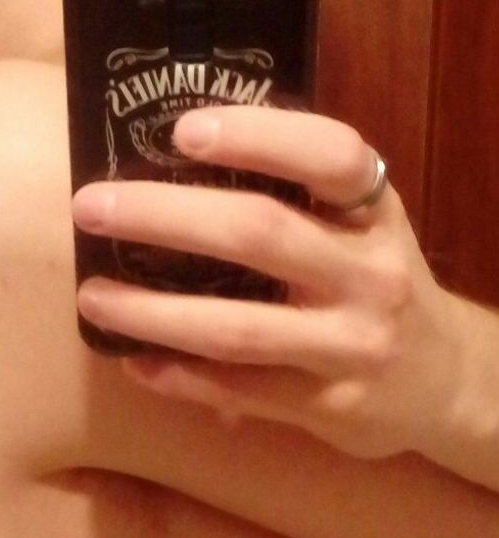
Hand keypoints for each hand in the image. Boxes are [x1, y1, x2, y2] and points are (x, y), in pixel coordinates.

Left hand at [72, 106, 462, 461]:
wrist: (446, 381)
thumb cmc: (378, 286)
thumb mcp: (362, 228)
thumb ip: (300, 198)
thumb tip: (178, 160)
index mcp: (375, 212)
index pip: (329, 155)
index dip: (258, 135)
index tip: (183, 130)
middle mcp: (370, 273)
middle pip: (260, 234)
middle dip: (165, 216)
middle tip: (90, 207)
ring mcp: (351, 345)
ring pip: (238, 328)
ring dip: (153, 313)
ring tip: (93, 297)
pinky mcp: (330, 406)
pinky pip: (239, 390)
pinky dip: (179, 376)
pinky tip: (134, 362)